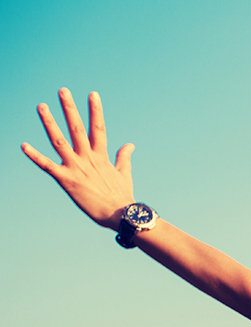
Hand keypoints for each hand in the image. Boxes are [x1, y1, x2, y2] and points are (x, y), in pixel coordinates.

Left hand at [21, 89, 135, 229]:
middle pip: (77, 128)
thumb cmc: (122, 196)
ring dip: (49, 123)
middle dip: (70, 108)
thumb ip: (124, 157)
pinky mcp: (66, 180)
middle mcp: (88, 158)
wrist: (121, 215)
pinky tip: (23, 145)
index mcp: (101, 156)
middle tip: (63, 91)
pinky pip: (47, 166)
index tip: (92, 94)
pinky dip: (35, 156)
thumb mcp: (124, 174)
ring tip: (42, 106)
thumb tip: (130, 145)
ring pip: (59, 141)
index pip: (98, 128)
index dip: (95, 110)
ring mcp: (76, 168)